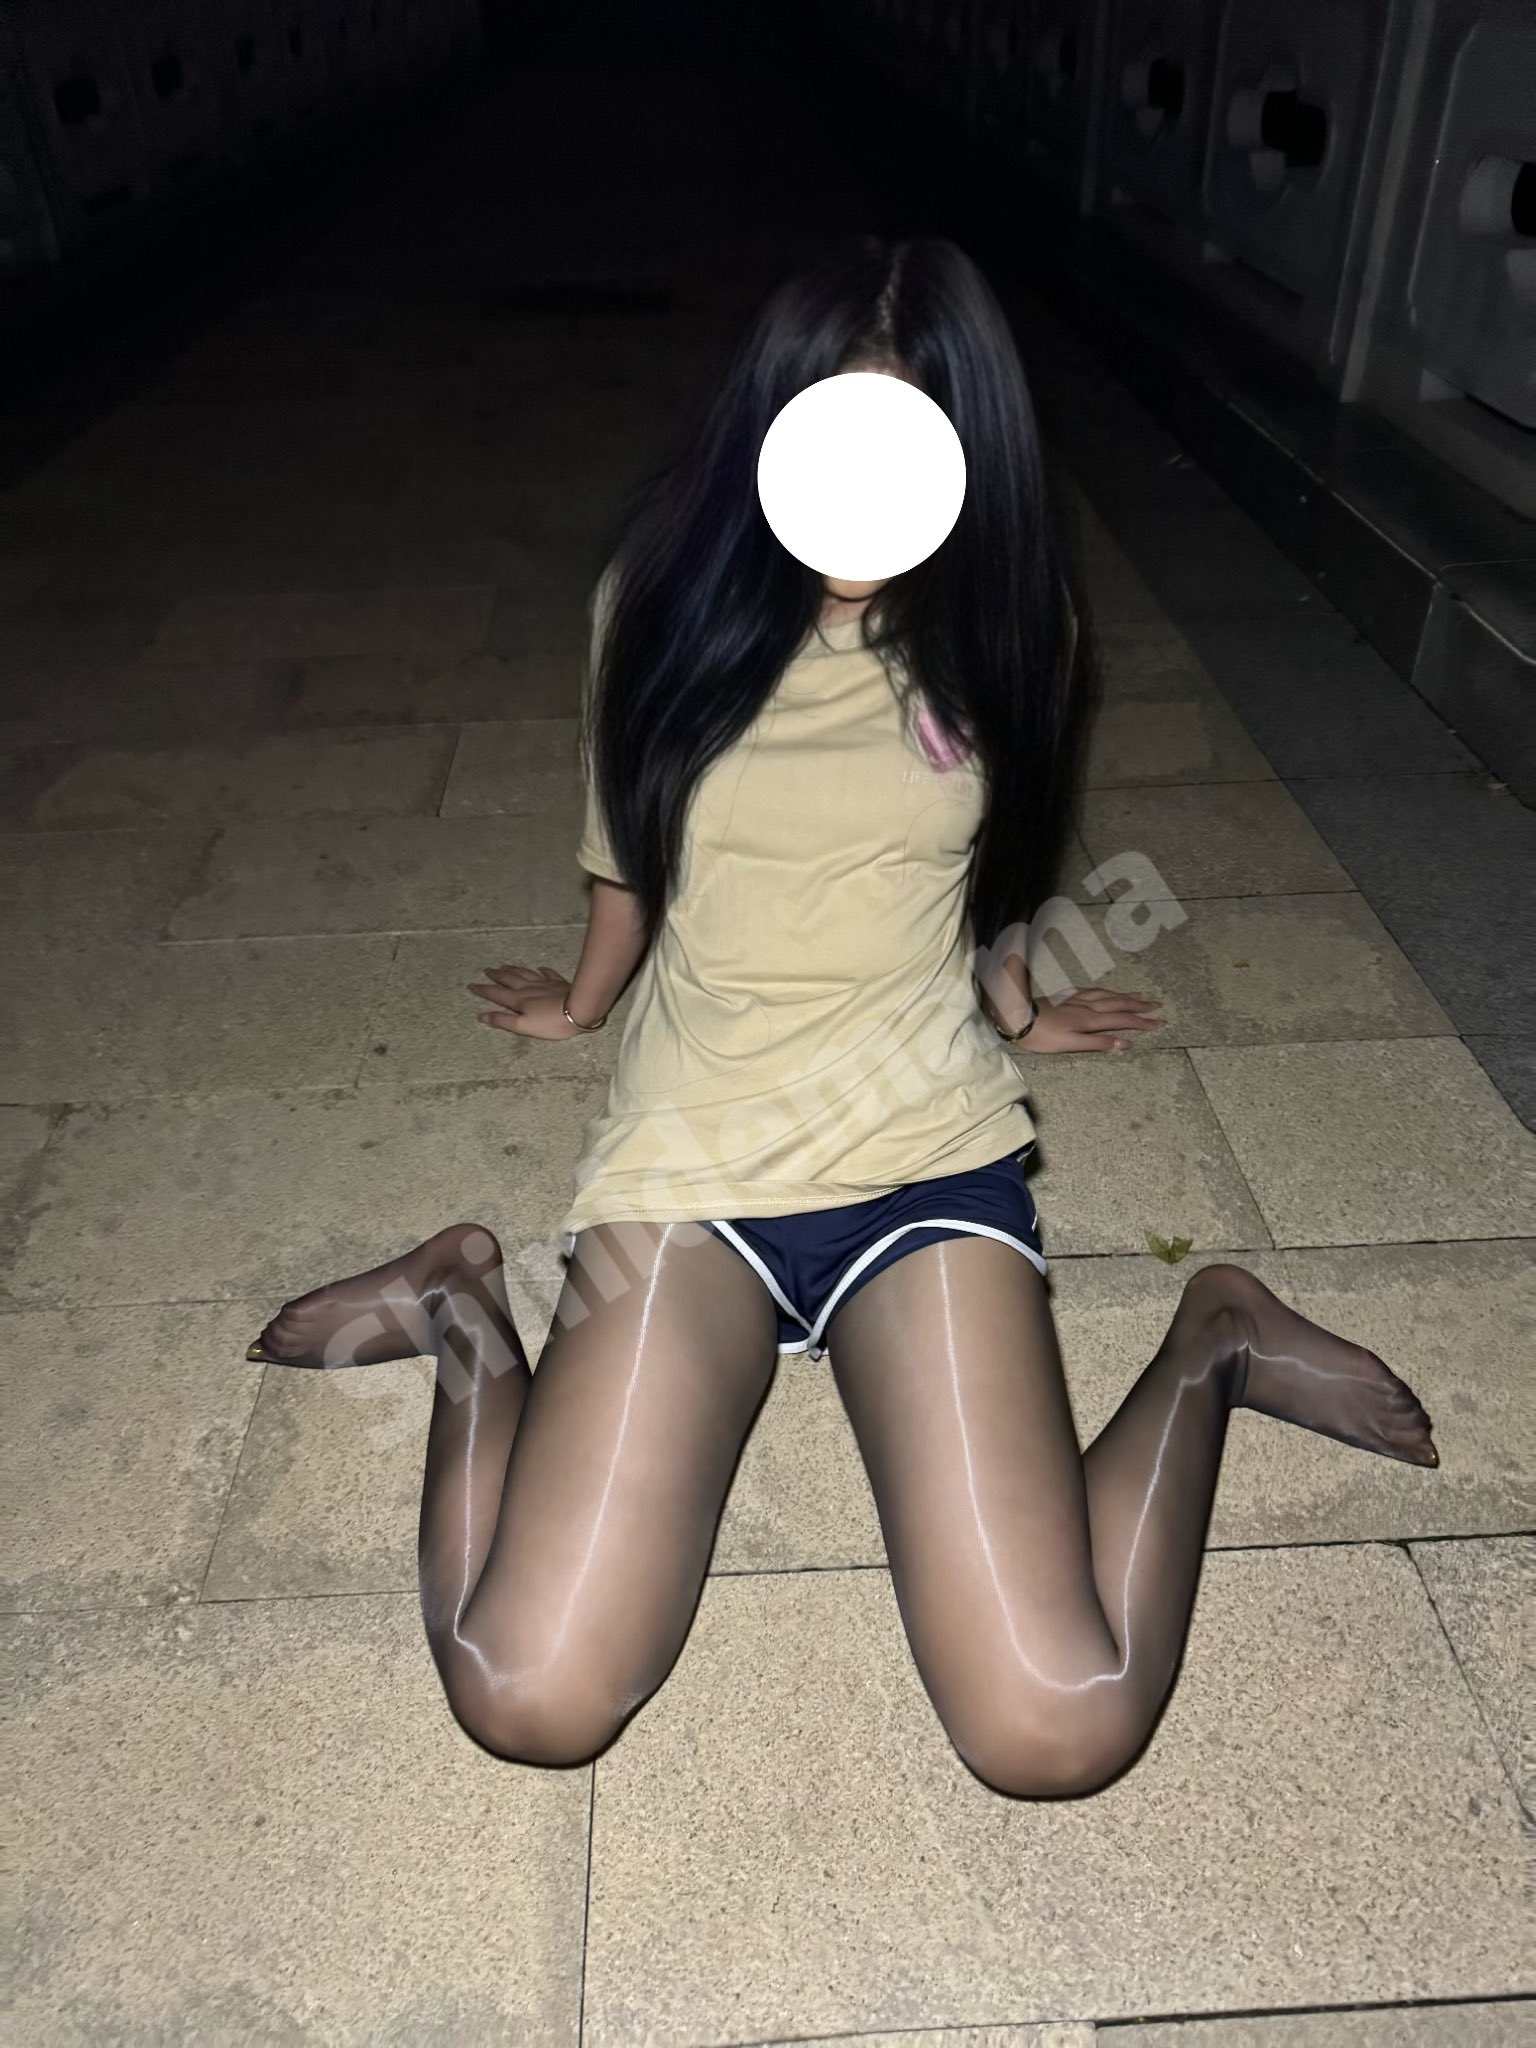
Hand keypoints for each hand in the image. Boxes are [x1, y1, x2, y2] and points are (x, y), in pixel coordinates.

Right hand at [466, 963, 590, 1040]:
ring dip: (513, 970)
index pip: (496, 994)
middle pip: (509, 979)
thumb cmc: (550, 1023)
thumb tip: (482, 1016)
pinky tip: (539, 968)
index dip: (482, 990)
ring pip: (525, 974)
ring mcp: (544, 984)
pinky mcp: (558, 983)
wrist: (579, 1010)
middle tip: (487, 970)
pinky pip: (547, 974)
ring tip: (505, 966)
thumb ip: (503, 1021)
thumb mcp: (523, 1026)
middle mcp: (528, 989)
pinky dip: (541, 971)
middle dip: (496, 975)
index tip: (471, 985)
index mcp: (518, 1000)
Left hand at [1019, 985, 1163, 1053]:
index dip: (1142, 1022)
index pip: (1123, 1020)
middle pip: (1118, 1005)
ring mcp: (1076, 999)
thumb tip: (1126, 1043)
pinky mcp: (1065, 997)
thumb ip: (1098, 1043)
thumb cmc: (1042, 1037)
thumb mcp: (1071, 1045)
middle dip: (1140, 1006)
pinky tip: (1106, 991)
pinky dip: (1105, 991)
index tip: (1160, 1022)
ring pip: (1107, 995)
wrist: (1017, 1018)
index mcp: (1090, 1020)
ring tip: (1140, 996)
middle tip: (1158, 1005)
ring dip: (1125, 996)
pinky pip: (1092, 990)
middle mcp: (1087, 1007)